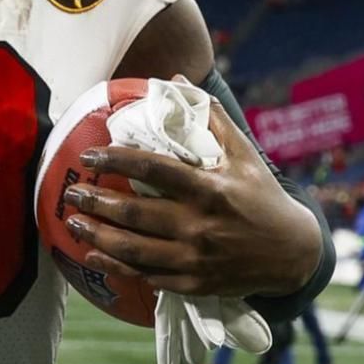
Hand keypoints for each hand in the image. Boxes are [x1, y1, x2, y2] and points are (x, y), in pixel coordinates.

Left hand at [62, 99, 321, 298]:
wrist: (293, 253)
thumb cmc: (263, 197)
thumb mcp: (244, 154)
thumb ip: (210, 116)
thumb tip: (175, 80)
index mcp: (210, 190)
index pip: (153, 170)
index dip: (117, 160)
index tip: (90, 155)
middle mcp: (200, 225)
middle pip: (134, 213)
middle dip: (95, 202)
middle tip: (71, 192)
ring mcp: (195, 258)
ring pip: (132, 249)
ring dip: (96, 235)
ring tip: (72, 222)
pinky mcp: (193, 283)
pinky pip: (145, 276)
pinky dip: (115, 266)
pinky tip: (93, 254)